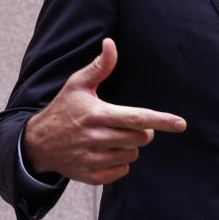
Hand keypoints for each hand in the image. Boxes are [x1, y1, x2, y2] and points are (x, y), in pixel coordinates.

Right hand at [23, 38, 186, 184]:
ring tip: (111, 136)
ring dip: (129, 146)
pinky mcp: (90, 176)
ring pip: (132, 155)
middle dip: (143, 130)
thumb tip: (110, 43)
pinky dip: (120, 162)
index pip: (137, 118)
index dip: (161, 121)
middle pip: (140, 138)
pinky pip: (122, 171)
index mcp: (97, 114)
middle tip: (127, 123)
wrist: (37, 143)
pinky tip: (105, 151)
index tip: (181, 124)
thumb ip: (100, 66)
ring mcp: (92, 159)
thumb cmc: (63, 109)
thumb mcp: (78, 84)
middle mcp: (95, 138)